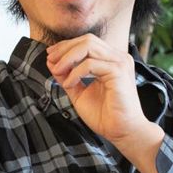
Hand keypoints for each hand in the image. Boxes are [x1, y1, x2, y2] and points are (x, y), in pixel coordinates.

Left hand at [45, 35, 160, 152]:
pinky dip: (75, 73)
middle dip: (65, 48)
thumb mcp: (79, 93)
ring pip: (88, 46)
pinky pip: (90, 64)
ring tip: (57, 71)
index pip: (86, 42)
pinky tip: (69, 84)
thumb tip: (51, 62)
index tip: (50, 57)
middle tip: (50, 60)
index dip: (66, 46)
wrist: (122, 132)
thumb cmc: (105, 115)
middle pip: (87, 40)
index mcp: (111, 60)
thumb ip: (67, 76)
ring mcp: (120, 62)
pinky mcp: (118, 72)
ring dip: (68, 57)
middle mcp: (118, 57)